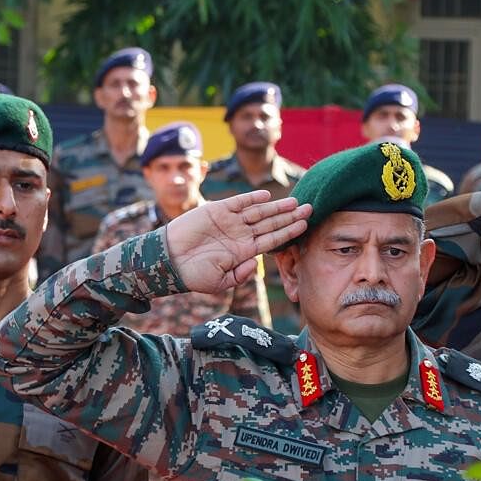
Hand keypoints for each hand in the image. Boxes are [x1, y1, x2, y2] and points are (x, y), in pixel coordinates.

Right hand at [165, 190, 311, 292]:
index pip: (272, 239)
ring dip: (277, 207)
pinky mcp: (217, 211)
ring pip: (259, 212)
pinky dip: (252, 199)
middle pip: (271, 223)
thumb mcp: (220, 283)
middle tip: (310, 209)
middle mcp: (241, 234)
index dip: (289, 232)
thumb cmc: (193, 275)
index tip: (305, 226)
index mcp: (244, 251)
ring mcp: (230, 222)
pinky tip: (267, 197)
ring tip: (295, 202)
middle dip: (290, 217)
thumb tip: (256, 264)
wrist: (169, 261)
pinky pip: (239, 203)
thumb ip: (240, 275)